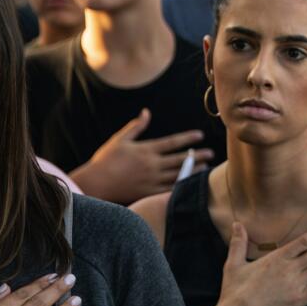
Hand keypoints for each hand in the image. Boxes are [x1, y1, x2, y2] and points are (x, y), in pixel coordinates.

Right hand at [73, 109, 214, 203]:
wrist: (95, 183)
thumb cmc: (106, 160)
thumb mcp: (120, 140)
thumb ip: (136, 127)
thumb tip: (146, 112)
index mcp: (146, 150)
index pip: (172, 142)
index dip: (188, 138)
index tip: (200, 135)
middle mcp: (152, 164)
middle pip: (180, 159)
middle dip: (198, 155)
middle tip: (211, 153)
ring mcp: (152, 180)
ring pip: (178, 174)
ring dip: (194, 171)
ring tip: (206, 168)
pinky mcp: (149, 192)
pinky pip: (169, 190)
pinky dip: (182, 186)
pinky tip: (192, 184)